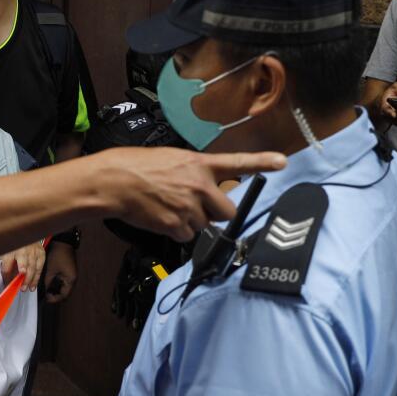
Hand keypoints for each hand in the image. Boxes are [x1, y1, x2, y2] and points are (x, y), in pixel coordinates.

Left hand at [0, 242, 45, 291]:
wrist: (24, 232)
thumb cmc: (14, 244)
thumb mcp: (5, 252)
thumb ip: (6, 265)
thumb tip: (7, 278)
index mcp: (11, 249)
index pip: (7, 266)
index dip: (6, 276)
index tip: (6, 283)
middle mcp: (23, 249)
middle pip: (24, 266)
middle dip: (23, 279)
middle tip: (22, 288)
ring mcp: (33, 251)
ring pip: (34, 268)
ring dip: (31, 280)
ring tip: (28, 288)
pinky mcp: (40, 252)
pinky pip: (40, 266)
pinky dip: (37, 276)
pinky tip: (34, 284)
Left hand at [42, 241, 76, 302]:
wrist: (63, 243)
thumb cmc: (58, 256)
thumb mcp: (51, 270)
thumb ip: (47, 281)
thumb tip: (43, 290)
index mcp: (70, 280)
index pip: (64, 295)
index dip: (55, 298)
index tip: (47, 298)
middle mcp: (72, 279)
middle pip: (65, 293)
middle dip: (55, 295)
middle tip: (46, 296)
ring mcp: (71, 275)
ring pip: (64, 288)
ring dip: (56, 290)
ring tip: (47, 291)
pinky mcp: (68, 272)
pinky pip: (63, 282)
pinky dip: (57, 284)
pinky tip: (50, 284)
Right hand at [99, 147, 285, 241]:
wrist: (113, 182)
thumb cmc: (135, 167)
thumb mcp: (170, 159)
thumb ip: (193, 172)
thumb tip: (203, 186)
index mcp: (198, 164)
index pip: (237, 162)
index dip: (262, 163)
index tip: (282, 162)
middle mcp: (199, 185)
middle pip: (227, 210)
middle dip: (215, 213)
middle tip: (195, 207)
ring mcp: (189, 206)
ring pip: (205, 225)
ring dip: (192, 223)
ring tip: (169, 208)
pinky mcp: (177, 225)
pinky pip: (187, 236)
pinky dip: (177, 232)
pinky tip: (162, 218)